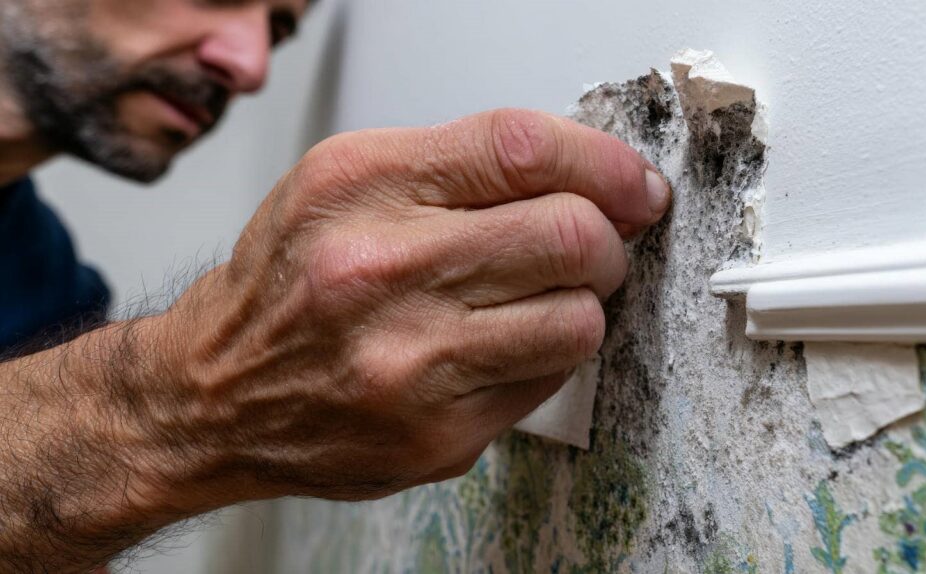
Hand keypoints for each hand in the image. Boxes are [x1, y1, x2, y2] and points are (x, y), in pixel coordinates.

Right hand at [145, 109, 670, 506]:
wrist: (217, 393)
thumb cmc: (289, 283)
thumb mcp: (345, 183)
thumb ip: (458, 164)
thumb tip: (585, 174)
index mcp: (362, 190)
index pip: (521, 150)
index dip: (602, 163)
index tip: (632, 184)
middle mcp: (383, 275)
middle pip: (570, 236)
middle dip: (606, 239)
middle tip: (594, 246)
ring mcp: (413, 366)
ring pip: (578, 320)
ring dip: (583, 304)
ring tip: (546, 298)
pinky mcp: (439, 436)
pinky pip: (550, 383)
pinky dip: (545, 357)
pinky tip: (503, 346)